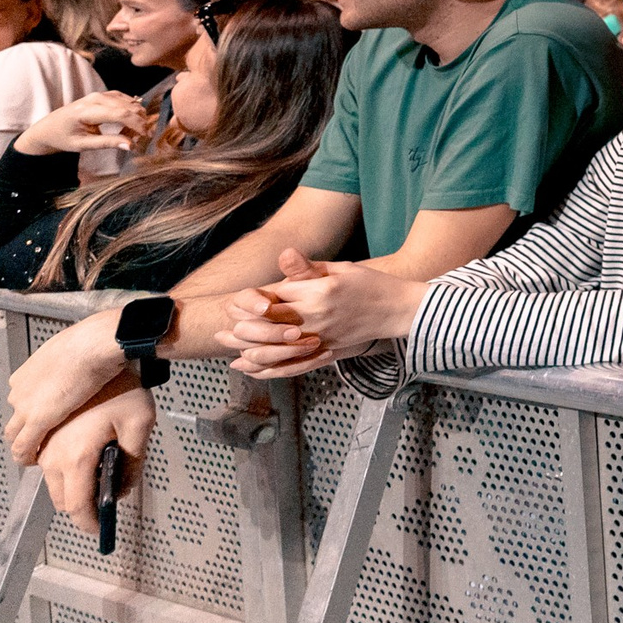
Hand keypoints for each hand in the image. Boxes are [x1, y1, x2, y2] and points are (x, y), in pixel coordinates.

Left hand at [6, 312, 135, 462]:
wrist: (93, 344)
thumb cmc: (92, 342)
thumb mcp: (74, 349)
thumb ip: (71, 359)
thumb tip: (85, 361)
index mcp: (29, 372)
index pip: (23, 397)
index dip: (34, 410)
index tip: (47, 415)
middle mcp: (22, 389)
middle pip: (16, 416)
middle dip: (27, 429)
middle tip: (42, 438)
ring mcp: (27, 404)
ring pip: (15, 432)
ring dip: (24, 445)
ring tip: (37, 453)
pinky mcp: (38, 419)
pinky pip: (24, 446)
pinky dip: (26, 456)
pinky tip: (35, 460)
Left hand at [13, 91, 154, 159]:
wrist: (48, 128)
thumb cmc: (63, 138)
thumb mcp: (82, 145)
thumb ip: (107, 143)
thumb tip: (131, 145)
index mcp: (87, 111)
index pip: (121, 114)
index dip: (138, 124)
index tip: (146, 137)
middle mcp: (95, 98)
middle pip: (128, 106)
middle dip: (140, 121)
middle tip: (140, 138)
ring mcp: (99, 94)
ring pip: (129, 101)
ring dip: (137, 116)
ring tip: (134, 132)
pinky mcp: (103, 95)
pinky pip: (125, 99)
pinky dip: (132, 110)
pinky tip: (130, 122)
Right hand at [41, 382, 154, 536]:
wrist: (96, 353)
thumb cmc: (121, 387)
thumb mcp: (140, 425)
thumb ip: (134, 463)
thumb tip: (123, 490)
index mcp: (77, 458)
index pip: (78, 507)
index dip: (89, 523)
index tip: (99, 529)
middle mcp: (53, 455)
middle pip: (61, 499)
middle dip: (82, 505)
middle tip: (105, 496)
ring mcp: (44, 444)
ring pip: (52, 481)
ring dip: (72, 483)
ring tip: (100, 466)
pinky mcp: (42, 432)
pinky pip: (46, 460)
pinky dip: (63, 465)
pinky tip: (87, 447)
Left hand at [221, 249, 424, 376]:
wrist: (399, 309)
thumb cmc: (371, 284)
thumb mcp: (342, 268)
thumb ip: (308, 267)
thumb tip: (283, 254)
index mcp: (318, 292)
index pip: (274, 296)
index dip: (252, 299)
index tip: (236, 300)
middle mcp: (316, 316)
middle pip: (268, 323)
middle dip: (241, 325)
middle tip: (222, 326)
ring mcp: (321, 337)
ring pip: (275, 347)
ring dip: (248, 348)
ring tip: (228, 346)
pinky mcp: (327, 351)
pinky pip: (292, 364)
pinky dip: (269, 368)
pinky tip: (252, 367)